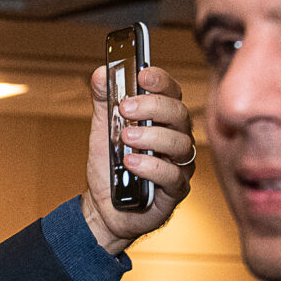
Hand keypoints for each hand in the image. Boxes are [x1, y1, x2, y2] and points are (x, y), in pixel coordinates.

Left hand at [80, 63, 195, 254]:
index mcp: (162, 120)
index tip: (142, 74)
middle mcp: (176, 138)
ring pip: (179, 144)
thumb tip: (100, 72)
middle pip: (179, 114)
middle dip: (153, 107)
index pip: (171, 93)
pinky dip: (151, 167)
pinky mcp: (175, 190)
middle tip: (125, 108)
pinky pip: (172, 176)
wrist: (104, 207)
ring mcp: (179, 165)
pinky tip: (131, 163)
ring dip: (151, 137)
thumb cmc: (110, 167)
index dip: (160, 81)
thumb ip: (105, 102)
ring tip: (125, 138)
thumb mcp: (103, 130)